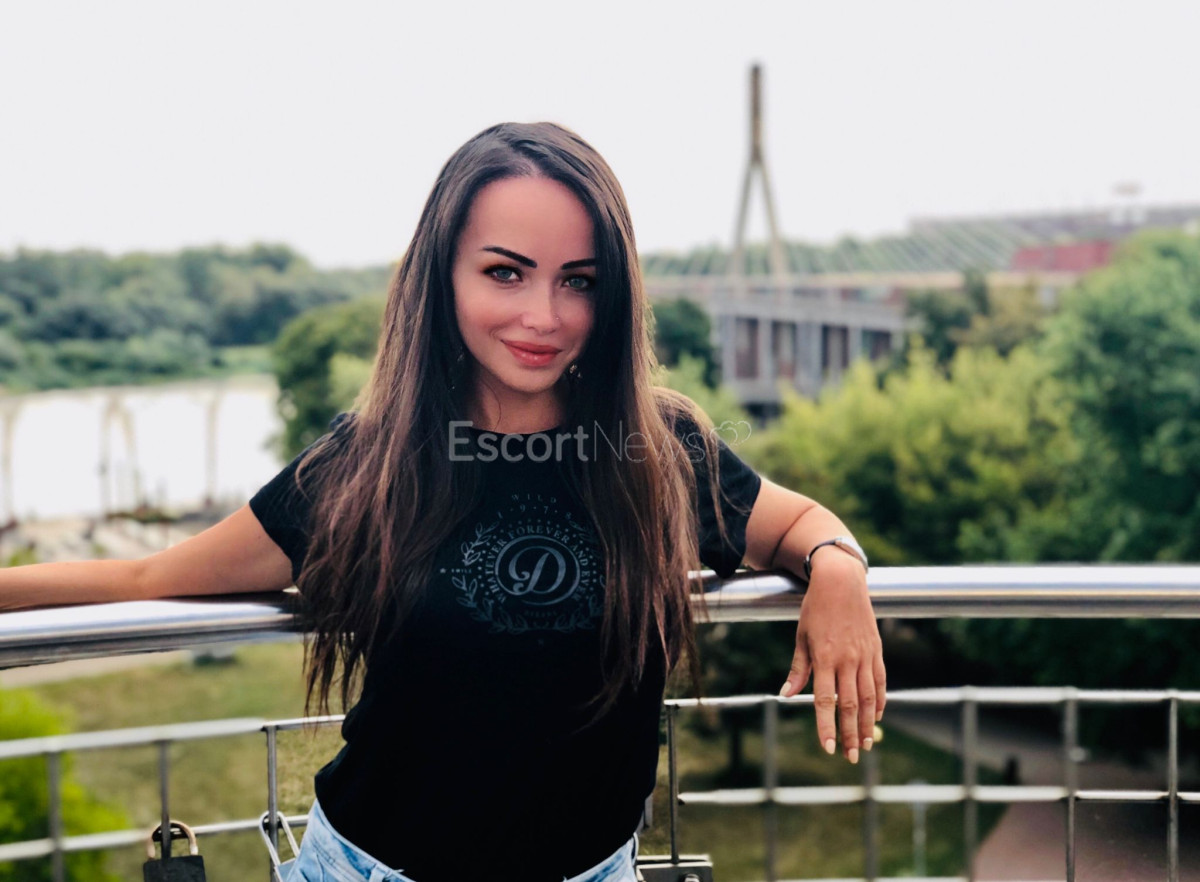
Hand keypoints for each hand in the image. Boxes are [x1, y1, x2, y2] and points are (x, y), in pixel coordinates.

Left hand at [778, 552, 884, 762]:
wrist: (841, 581)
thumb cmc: (815, 609)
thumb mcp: (801, 637)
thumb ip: (798, 669)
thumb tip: (787, 696)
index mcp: (824, 657)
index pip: (826, 701)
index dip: (826, 727)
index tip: (828, 748)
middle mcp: (847, 659)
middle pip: (850, 705)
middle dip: (850, 734)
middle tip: (852, 758)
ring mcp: (864, 655)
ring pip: (868, 698)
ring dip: (867, 724)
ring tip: (866, 745)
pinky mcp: (876, 650)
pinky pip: (880, 681)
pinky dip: (879, 702)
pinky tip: (876, 717)